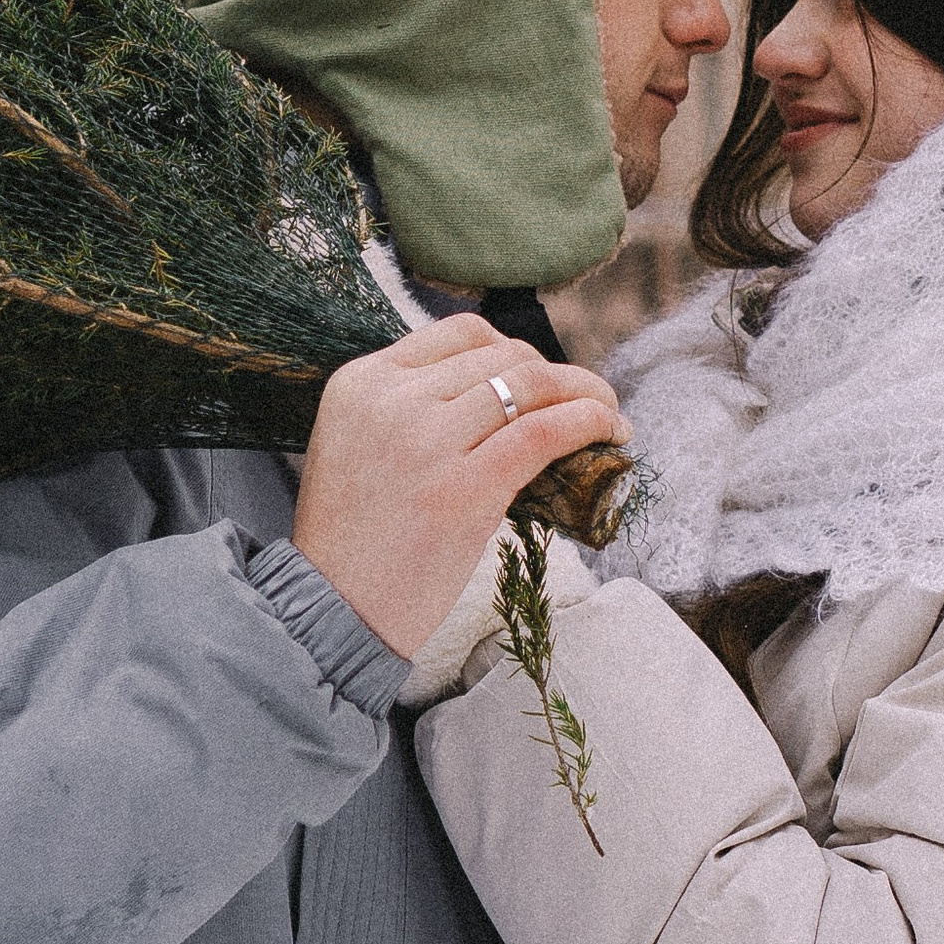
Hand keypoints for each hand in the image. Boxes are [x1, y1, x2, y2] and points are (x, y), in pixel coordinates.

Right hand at [294, 316, 624, 655]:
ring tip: (609, 413)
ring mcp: (427, 441)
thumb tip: (500, 392)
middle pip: (503, 354)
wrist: (331, 611)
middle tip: (588, 398)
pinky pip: (545, 432)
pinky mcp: (464, 488)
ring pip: (532, 384)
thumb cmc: (353, 540)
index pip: (461, 332)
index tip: (541, 378)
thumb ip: (409, 409)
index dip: (515, 348)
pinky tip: (612, 431)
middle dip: (557, 373)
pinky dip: (589, 421)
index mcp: (362, 381)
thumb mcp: (358, 445)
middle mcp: (392, 399)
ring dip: (586, 391)